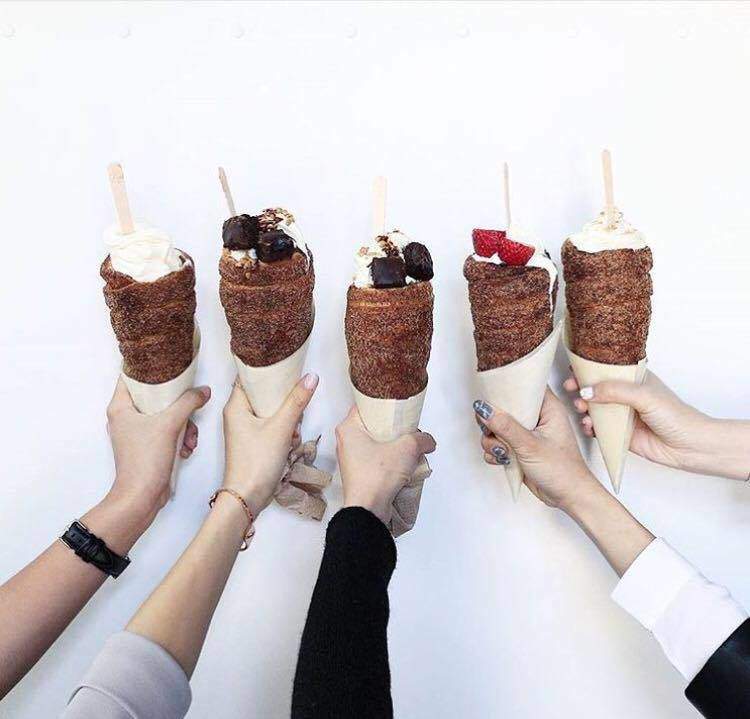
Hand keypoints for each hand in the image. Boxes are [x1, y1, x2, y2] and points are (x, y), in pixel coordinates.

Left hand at [107, 378, 210, 519]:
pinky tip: (185, 448)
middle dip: (177, 404)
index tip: (168, 364)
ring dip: (183, 425)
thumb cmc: (144, 461)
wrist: (142, 496)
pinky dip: (179, 438)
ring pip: (165, 416)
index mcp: (121, 408)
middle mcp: (125, 418)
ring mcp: (136, 433)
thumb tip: (203, 391)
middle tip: (188, 407)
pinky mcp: (147, 447)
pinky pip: (168, 432)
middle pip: (155, 397)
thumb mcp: (170, 424)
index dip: (149, 368)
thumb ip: (189, 402)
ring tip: (188, 438)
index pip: (131, 377)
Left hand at [222, 373, 318, 516]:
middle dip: (283, 398)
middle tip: (294, 404)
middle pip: (263, 393)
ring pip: (270, 411)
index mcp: (235, 405)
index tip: (285, 364)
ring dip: (286, 417)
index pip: (249, 376)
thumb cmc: (256, 462)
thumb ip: (297, 401)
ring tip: (292, 429)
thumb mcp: (281, 427)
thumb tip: (310, 377)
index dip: (266, 369)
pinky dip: (283, 430)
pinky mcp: (253, 442)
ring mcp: (245, 429)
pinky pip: (271, 426)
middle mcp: (237, 415)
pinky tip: (290, 441)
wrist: (247, 498)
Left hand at [335, 407, 435, 524]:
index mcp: (348, 428)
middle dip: (393, 427)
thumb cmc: (377, 476)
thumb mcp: (407, 449)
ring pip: (376, 443)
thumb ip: (422, 439)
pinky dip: (390, 459)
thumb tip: (428, 441)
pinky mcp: (359, 473)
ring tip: (410, 447)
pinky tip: (405, 463)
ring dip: (394, 445)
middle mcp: (346, 441)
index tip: (399, 404)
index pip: (365, 404)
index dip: (384, 402)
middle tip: (408, 427)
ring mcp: (351, 459)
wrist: (369, 510)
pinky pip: (377, 459)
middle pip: (373, 424)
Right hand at [475, 389, 602, 510]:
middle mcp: (537, 418)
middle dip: (493, 421)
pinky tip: (504, 461)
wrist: (568, 497)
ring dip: (493, 440)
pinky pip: (497, 444)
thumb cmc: (562, 470)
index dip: (508, 387)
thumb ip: (506, 426)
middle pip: (505, 407)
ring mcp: (527, 433)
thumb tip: (484, 409)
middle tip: (494, 431)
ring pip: (497, 427)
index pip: (526, 385)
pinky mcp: (519, 448)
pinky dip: (495, 453)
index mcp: (548, 408)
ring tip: (503, 452)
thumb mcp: (530, 446)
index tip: (492, 393)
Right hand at [565, 370, 749, 479]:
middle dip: (581, 389)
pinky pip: (599, 429)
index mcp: (634, 380)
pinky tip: (590, 427)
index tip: (573, 371)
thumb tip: (587, 391)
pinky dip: (590, 428)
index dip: (588, 369)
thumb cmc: (676, 416)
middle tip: (572, 391)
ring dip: (584, 409)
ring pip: (595, 409)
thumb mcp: (643, 396)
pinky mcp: (620, 434)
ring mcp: (623, 415)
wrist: (690, 446)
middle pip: (597, 389)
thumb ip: (614, 391)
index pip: (607, 369)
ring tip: (583, 411)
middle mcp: (627, 396)